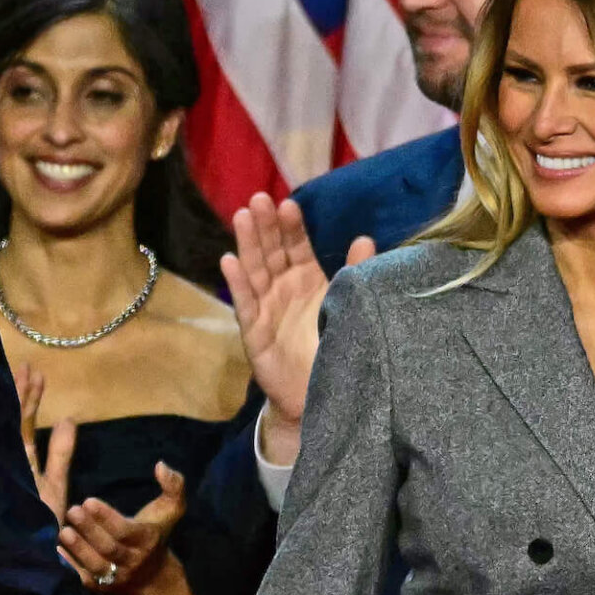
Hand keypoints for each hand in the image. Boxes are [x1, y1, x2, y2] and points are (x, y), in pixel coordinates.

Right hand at [14, 363, 74, 524]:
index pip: (23, 426)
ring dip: (17, 405)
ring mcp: (5, 476)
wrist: (35, 562)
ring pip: (8, 433)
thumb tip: (67, 419)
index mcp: (21, 466)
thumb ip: (60, 453)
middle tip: (25, 365)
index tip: (35, 373)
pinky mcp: (5, 488)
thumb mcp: (55, 484)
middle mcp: (10, 467)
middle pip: (14, 424)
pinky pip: (6, 456)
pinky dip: (6, 434)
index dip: (29, 399)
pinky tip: (9, 410)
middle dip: (20, 394)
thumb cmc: (43, 529)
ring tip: (24, 375)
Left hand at [60, 462, 185, 594]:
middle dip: (89, 530)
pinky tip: (55, 550)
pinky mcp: (100, 587)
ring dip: (78, 548)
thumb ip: (173, 485)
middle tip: (72, 511)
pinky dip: (70, 565)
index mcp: (147, 540)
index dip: (107, 518)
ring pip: (96, 565)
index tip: (89, 501)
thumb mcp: (171, 510)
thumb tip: (160, 465)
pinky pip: (84, 578)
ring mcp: (115, 577)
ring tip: (62, 531)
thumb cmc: (156, 535)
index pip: (126, 531)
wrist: (153, 580)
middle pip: (109, 548)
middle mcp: (132, 561)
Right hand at [219, 195, 372, 464]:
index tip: (289, 204)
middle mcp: (283, 290)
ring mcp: (266, 309)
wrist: (320, 396)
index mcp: (306, 280)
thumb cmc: (334, 348)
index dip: (291, 226)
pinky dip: (237, 283)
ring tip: (243, 216)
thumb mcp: (349, 306)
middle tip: (259, 198)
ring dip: (247, 243)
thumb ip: (356, 272)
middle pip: (271, 252)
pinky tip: (229, 261)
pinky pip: (245, 304)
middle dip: (265, 226)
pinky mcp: (255, 332)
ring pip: (254, 270)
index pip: (296, 246)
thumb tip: (365, 238)